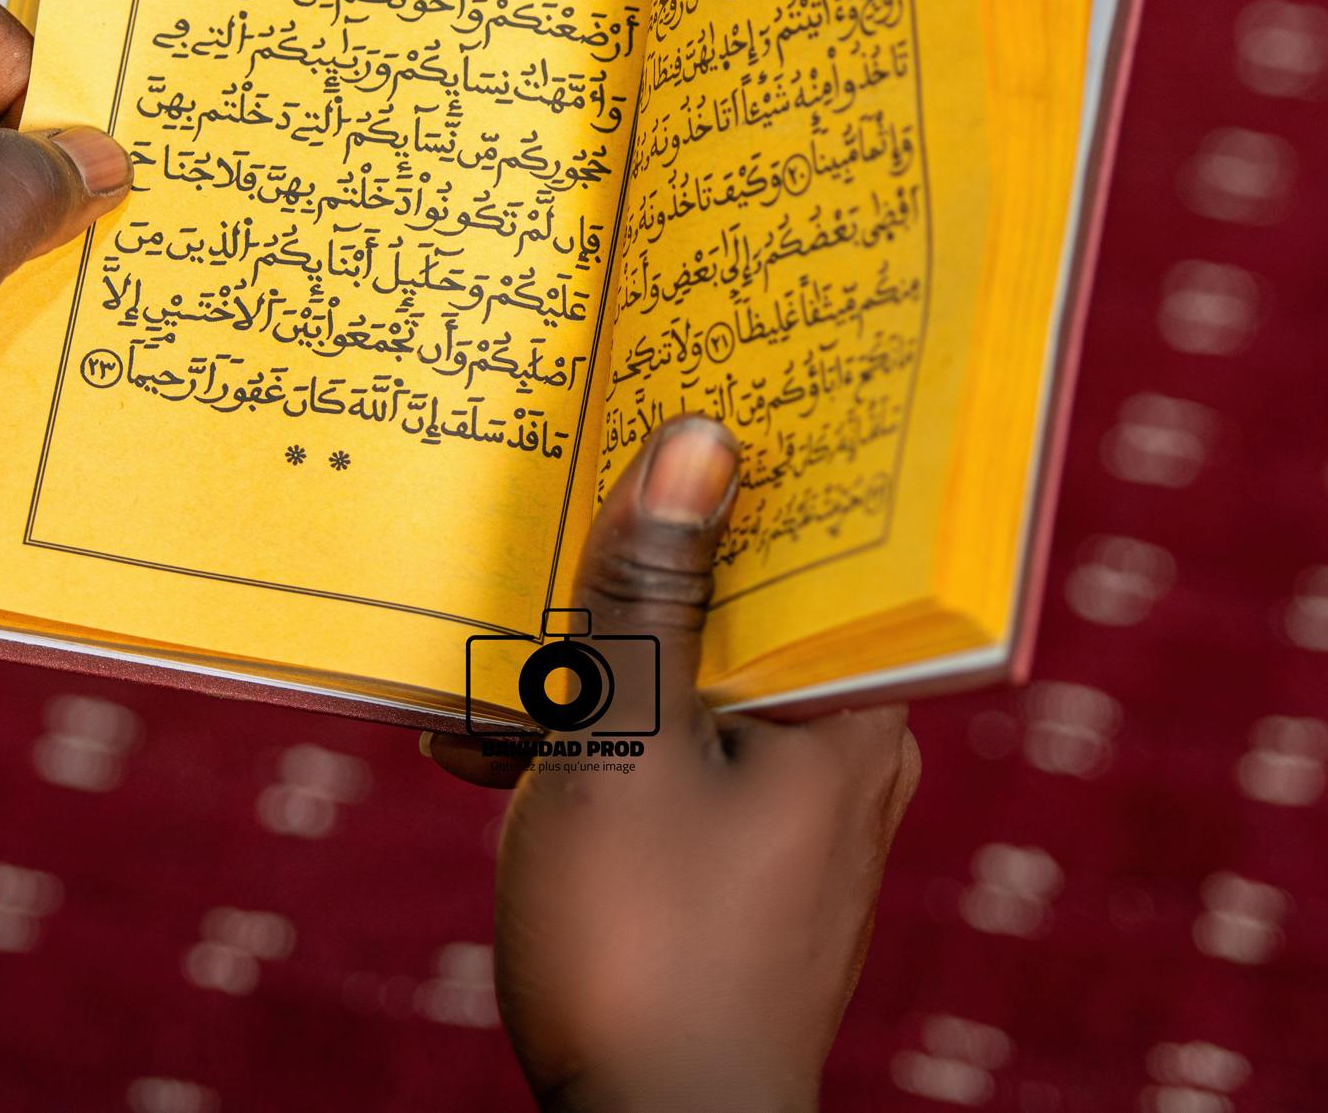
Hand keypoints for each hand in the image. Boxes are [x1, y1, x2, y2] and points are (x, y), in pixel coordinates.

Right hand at [429, 416, 922, 1112]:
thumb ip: (649, 592)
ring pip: (688, 683)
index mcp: (850, 704)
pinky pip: (665, 759)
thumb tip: (692, 439)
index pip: (822, 537)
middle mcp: (842, 748)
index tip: (679, 383)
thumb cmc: (645, 945)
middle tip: (553, 492)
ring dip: (585, 661)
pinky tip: (478, 747)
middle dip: (635, 557)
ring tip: (482, 656)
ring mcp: (792, 814)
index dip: (750, 459)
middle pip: (741, 603)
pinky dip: (585, 744)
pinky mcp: (737, 868)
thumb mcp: (620, 744)